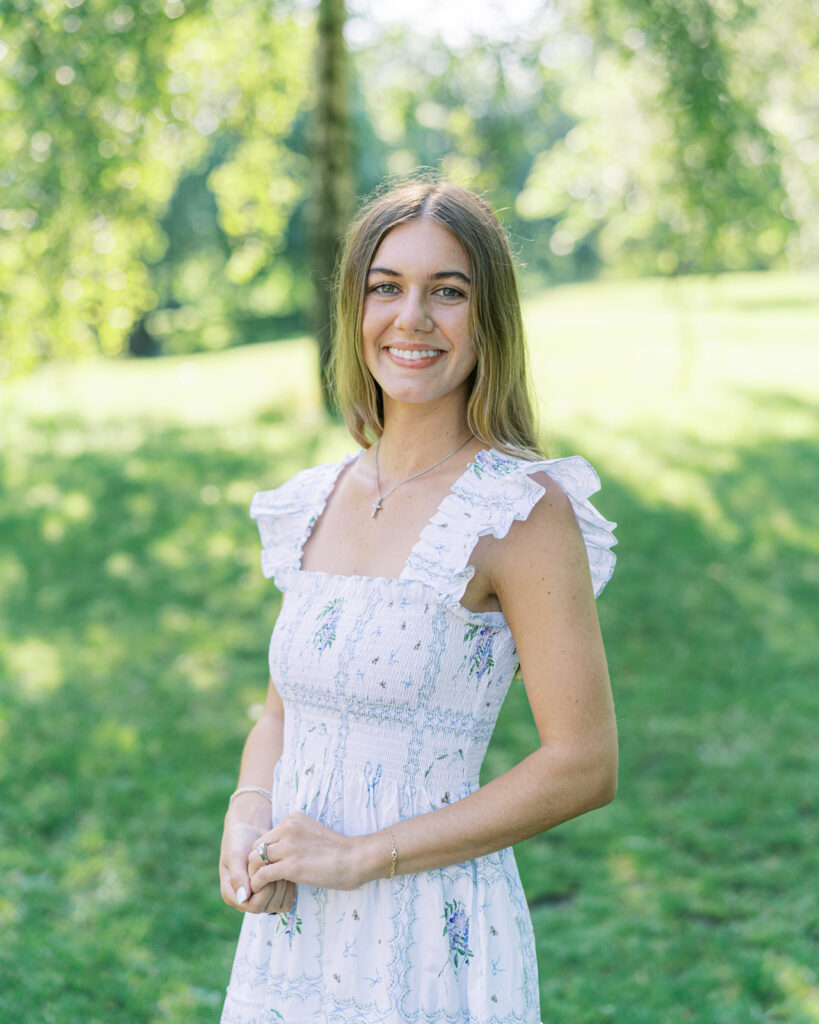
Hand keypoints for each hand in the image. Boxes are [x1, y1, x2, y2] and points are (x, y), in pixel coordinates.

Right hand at [219, 812, 296, 914]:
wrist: (249, 829)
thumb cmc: (238, 840)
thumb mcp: (235, 855)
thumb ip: (237, 876)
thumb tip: (243, 898)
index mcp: (232, 894)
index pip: (253, 906)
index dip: (265, 892)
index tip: (269, 870)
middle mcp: (245, 900)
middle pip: (268, 907)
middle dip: (276, 888)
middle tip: (279, 866)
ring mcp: (259, 896)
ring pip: (278, 905)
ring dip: (285, 887)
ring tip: (284, 866)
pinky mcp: (271, 891)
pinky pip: (285, 899)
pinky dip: (290, 887)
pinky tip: (289, 870)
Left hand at [249, 811, 369, 892]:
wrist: (356, 858)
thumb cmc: (339, 851)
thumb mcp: (312, 835)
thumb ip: (295, 840)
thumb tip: (280, 856)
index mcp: (293, 819)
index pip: (266, 837)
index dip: (265, 855)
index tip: (271, 868)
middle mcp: (288, 828)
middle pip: (257, 847)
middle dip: (256, 864)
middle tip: (263, 880)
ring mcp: (288, 846)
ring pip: (255, 860)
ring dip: (255, 875)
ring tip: (262, 887)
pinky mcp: (290, 866)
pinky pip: (261, 875)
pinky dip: (258, 884)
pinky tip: (264, 891)